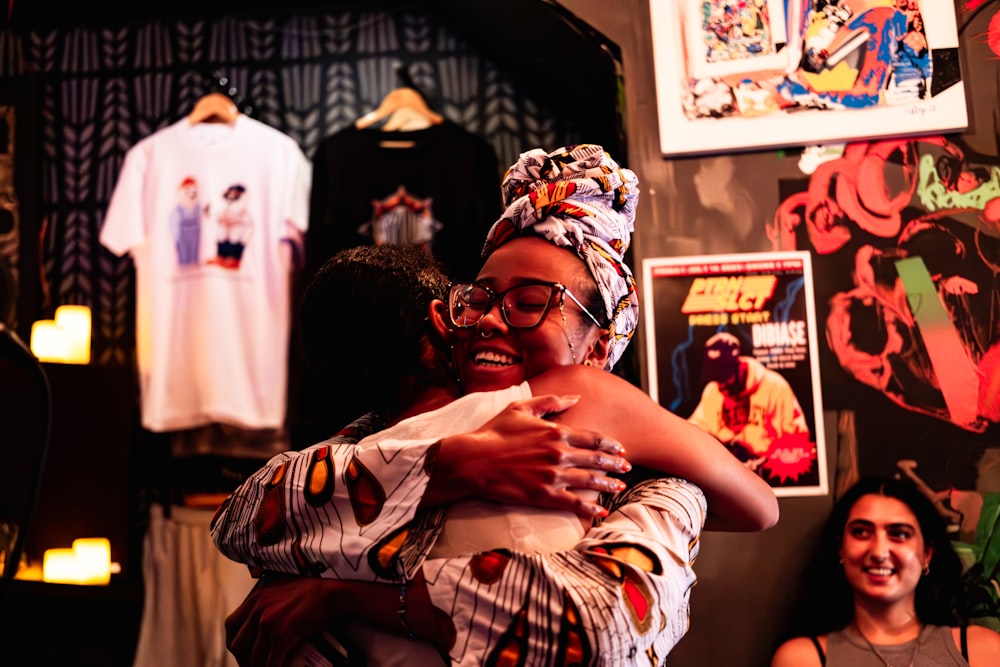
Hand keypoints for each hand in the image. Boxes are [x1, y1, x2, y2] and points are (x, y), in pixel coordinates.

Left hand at [225, 575, 341, 666]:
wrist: (332, 591)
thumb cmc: (314, 590)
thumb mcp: (283, 588)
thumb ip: (270, 599)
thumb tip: (266, 616)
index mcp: (257, 597)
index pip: (231, 625)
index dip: (234, 642)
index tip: (241, 652)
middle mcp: (258, 608)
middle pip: (238, 643)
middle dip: (243, 660)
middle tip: (252, 665)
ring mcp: (268, 621)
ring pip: (254, 656)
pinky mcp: (282, 634)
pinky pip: (271, 662)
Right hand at [429, 394, 630, 518]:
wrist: (473, 460)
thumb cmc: (494, 433)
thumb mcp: (521, 408)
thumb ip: (551, 401)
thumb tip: (576, 396)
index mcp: (556, 432)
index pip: (593, 439)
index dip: (610, 445)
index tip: (620, 449)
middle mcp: (559, 454)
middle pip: (596, 460)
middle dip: (615, 464)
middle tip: (626, 468)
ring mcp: (553, 476)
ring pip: (590, 481)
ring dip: (608, 485)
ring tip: (618, 487)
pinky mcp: (543, 495)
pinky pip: (574, 503)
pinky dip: (590, 508)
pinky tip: (600, 512)